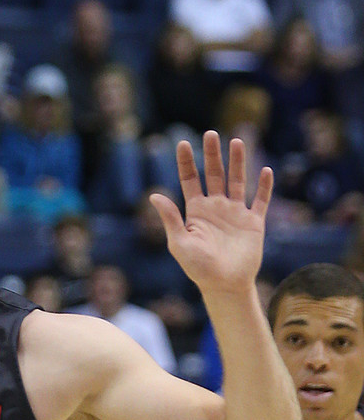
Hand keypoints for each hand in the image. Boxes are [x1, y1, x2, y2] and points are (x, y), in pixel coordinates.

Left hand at [151, 132, 271, 296]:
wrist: (224, 285)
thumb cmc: (197, 267)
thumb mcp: (179, 242)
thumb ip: (170, 218)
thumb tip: (154, 195)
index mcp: (195, 210)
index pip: (190, 179)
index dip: (187, 162)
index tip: (183, 142)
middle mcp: (216, 207)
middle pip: (214, 174)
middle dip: (213, 154)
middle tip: (211, 133)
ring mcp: (236, 213)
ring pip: (237, 181)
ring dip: (238, 162)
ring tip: (237, 141)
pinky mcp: (254, 222)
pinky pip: (260, 200)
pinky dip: (264, 187)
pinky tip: (265, 170)